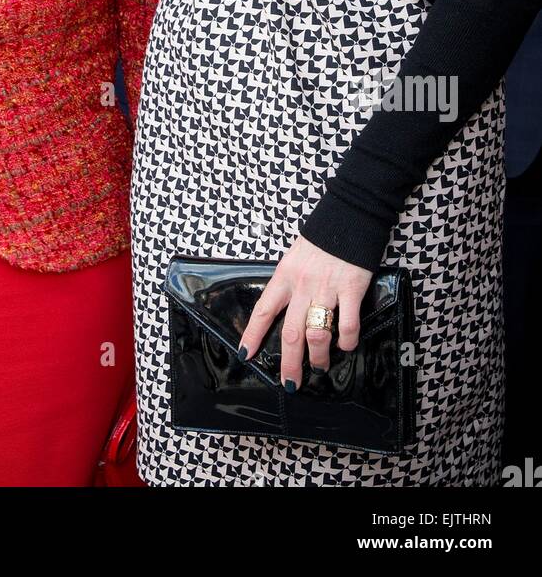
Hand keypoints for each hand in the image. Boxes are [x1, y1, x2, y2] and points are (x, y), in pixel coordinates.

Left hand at [236, 234, 372, 389]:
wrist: (349, 216)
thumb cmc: (321, 237)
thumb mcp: (295, 257)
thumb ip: (290, 282)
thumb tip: (286, 308)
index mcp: (285, 276)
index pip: (263, 310)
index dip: (253, 334)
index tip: (245, 354)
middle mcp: (303, 285)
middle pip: (290, 333)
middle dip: (289, 363)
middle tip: (289, 382)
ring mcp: (327, 288)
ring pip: (317, 334)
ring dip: (318, 357)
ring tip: (320, 366)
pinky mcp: (352, 289)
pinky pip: (347, 325)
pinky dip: (346, 341)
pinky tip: (346, 346)